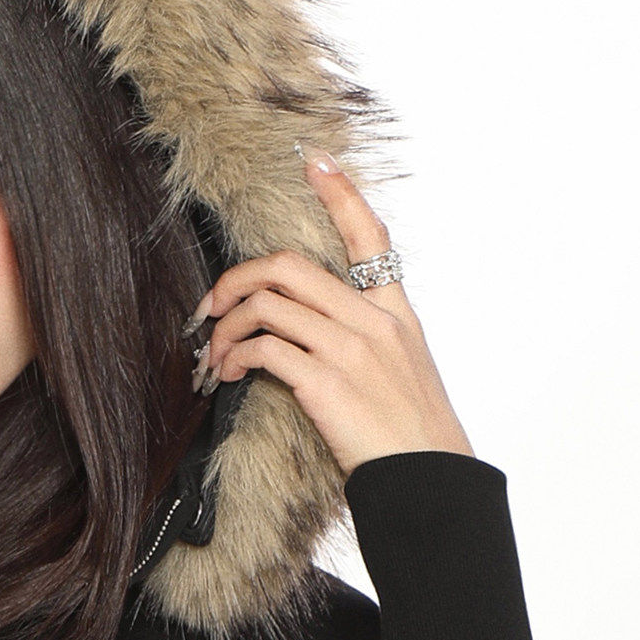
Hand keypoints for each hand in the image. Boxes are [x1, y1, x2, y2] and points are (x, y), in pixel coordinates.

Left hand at [189, 150, 473, 474]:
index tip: (314, 160)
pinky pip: (263, 349)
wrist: (428, 479)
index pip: (370, 236)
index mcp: (395, 312)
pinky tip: (229, 375)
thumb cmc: (411, 435)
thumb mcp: (405, 371)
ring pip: (267, 305)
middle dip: (237, 278)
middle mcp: (373, 321)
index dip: (341, 192)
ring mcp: (349, 349)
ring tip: (215, 355)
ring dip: (226, 327)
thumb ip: (367, 340)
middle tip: (212, 305)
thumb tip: (318, 334)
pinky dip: (234, 357)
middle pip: (290, 266)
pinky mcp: (325, 383)